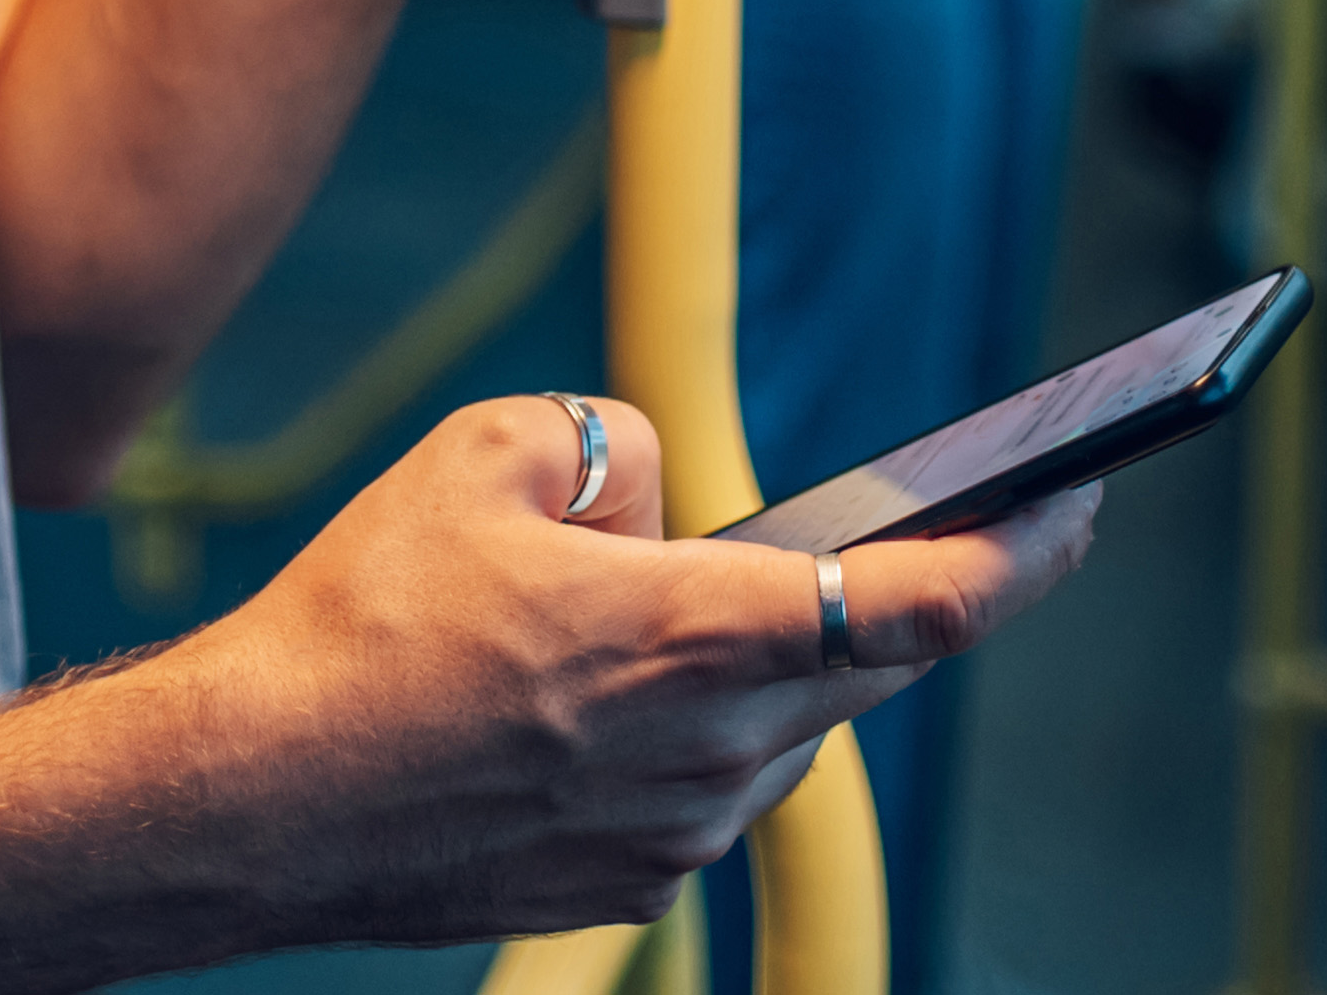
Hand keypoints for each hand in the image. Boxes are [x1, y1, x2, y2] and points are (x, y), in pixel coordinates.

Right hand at [153, 396, 1097, 945]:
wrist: (249, 797)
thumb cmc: (357, 625)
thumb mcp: (487, 455)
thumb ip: (614, 445)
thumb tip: (660, 503)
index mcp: (696, 636)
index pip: (923, 600)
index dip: (1023, 551)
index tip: (1077, 506)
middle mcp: (710, 751)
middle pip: (871, 665)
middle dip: (904, 594)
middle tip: (934, 531)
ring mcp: (674, 833)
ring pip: (783, 725)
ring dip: (767, 662)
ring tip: (670, 605)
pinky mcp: (628, 881)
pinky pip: (707, 784)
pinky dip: (691, 725)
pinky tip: (599, 691)